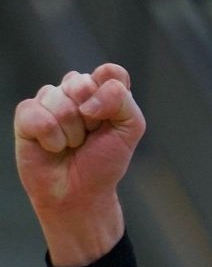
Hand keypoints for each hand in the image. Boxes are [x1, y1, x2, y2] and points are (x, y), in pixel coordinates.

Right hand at [13, 63, 145, 265]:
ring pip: (60, 101)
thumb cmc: (103, 162)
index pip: (110, 73)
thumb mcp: (130, 129)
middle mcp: (74, 91)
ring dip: (71, 133)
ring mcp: (49, 101)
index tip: (110, 121)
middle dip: (91, 119)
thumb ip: (121, 101)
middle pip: (82, 83)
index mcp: (102, 90)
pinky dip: (51, 139)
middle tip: (89, 138)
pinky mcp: (26, 116)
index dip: (111, 96)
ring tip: (70, 145)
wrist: (80, 194)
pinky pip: (37, 116)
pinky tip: (52, 148)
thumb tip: (87, 100)